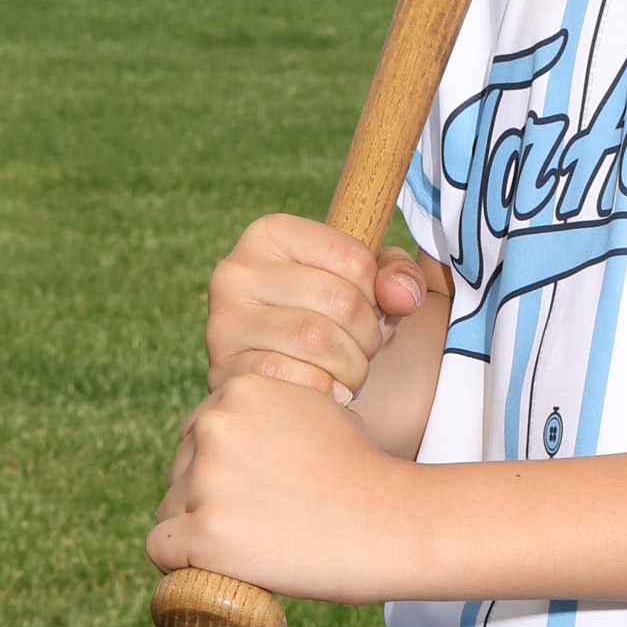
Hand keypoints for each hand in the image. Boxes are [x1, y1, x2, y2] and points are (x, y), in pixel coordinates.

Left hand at [147, 372, 417, 601]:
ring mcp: (208, 481)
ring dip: (199, 530)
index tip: (253, 490)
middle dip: (207, 497)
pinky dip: (181, 565)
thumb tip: (228, 427)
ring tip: (254, 544)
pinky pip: (160, 550)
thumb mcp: (317, 408)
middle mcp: (216, 426)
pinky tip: (215, 568)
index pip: (197, 433)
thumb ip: (268, 411)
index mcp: (240, 389)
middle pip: (180, 471)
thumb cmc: (361, 470)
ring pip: (170, 510)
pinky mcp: (205, 534)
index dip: (221, 466)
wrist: (392, 521)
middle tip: (260, 521)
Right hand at [205, 213, 426, 403]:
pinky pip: (290, 378)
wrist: (278, 374)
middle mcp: (237, 270)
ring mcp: (224, 320)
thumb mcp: (367, 286)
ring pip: (316, 340)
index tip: (371, 310)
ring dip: (351, 367)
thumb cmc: (328, 319)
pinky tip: (328, 393)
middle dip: (368, 335)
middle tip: (365, 351)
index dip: (378, 294)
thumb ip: (398, 277)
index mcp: (272, 233)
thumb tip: (403, 296)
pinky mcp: (223, 368)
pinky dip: (323, 391)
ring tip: (349, 373)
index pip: (355, 259)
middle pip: (339, 300)